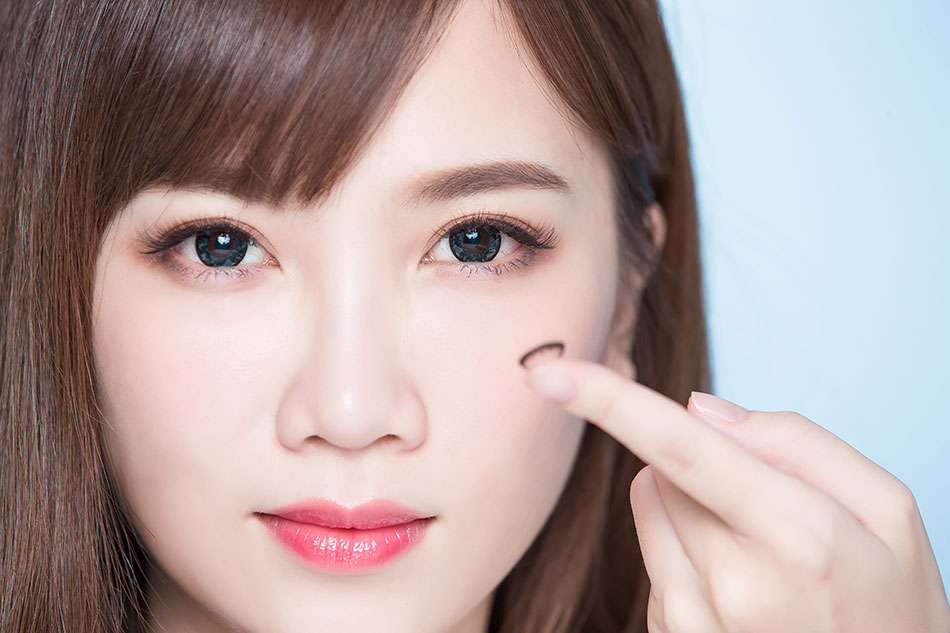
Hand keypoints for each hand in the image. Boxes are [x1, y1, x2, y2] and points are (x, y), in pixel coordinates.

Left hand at [525, 359, 949, 632]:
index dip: (608, 401)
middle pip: (660, 468)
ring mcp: (696, 622)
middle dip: (699, 462)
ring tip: (758, 550)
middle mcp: (733, 584)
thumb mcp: (887, 511)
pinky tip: (743, 588)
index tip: (546, 371)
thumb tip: (702, 410)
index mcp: (797, 537)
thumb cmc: (892, 603)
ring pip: (650, 505)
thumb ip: (798, 443)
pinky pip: (652, 557)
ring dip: (686, 504)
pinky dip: (684, 550)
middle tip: (768, 506)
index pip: (681, 448)